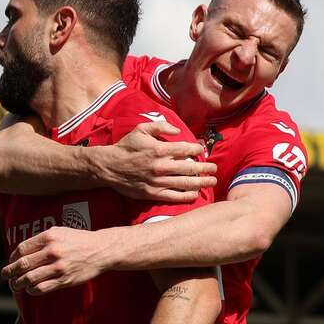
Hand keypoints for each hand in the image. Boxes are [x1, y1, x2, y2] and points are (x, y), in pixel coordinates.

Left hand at [2, 226, 110, 294]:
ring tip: (15, 285)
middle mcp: (52, 251)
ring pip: (29, 279)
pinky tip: (31, 289)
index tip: (11, 262)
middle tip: (5, 276)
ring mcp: (58, 267)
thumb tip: (21, 251)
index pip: (21, 249)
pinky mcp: (64, 280)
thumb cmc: (78, 240)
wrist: (101, 250)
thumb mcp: (59, 232)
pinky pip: (41, 288)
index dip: (12, 258)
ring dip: (17, 284)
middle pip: (22, 265)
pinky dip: (32, 290)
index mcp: (49, 237)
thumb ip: (41, 240)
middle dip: (9, 272)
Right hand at [97, 121, 216, 202]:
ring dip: (201, 182)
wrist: (109, 167)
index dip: (198, 149)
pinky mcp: (153, 193)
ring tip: (211, 181)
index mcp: (160, 149)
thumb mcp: (141, 129)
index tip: (203, 150)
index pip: (186, 149)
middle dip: (206, 168)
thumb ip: (161, 126)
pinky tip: (195, 194)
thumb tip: (177, 130)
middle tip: (214, 168)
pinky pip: (174, 196)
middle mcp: (162, 166)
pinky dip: (186, 196)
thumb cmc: (126, 147)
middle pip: (191, 167)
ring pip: (186, 183)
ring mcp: (158, 181)